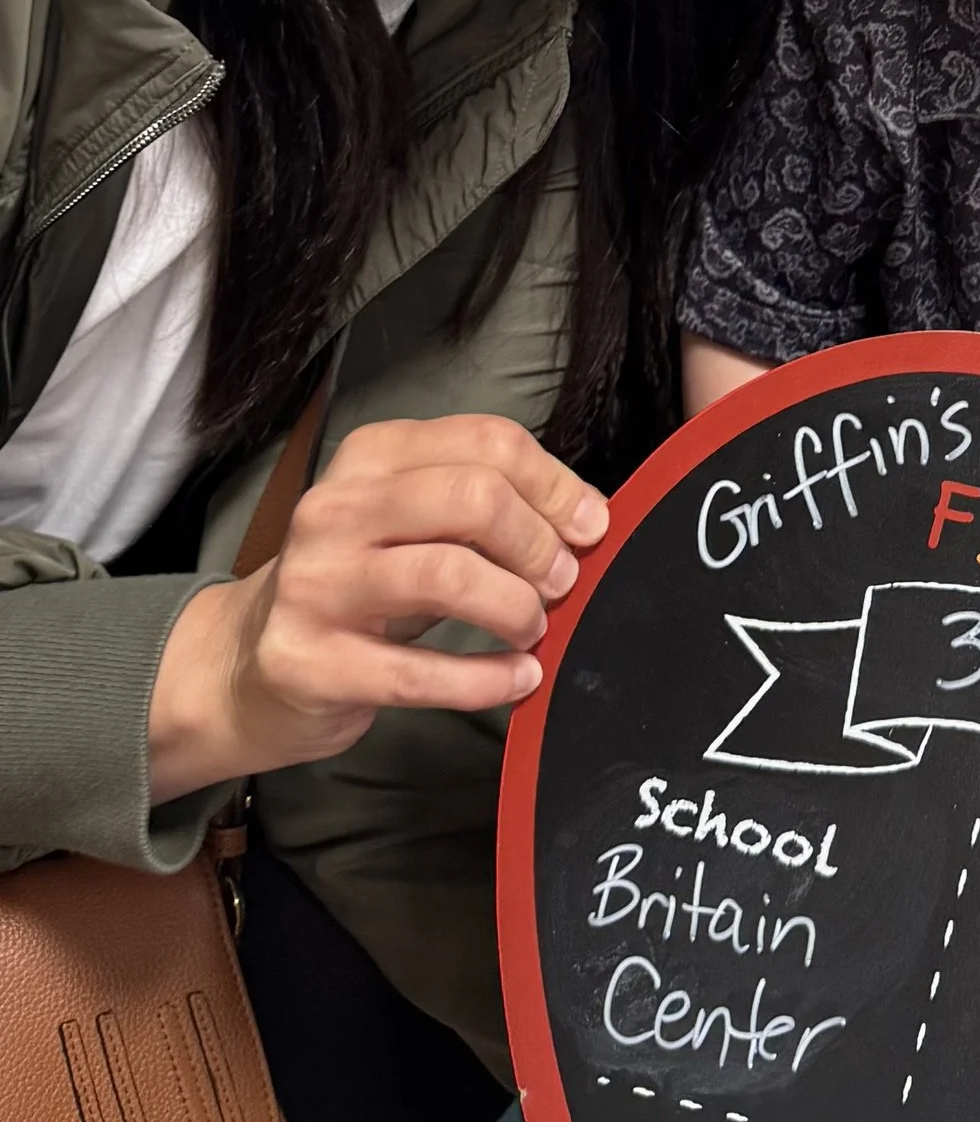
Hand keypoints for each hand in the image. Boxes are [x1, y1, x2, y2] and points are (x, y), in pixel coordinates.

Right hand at [151, 417, 608, 799]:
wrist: (248, 664)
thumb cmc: (359, 587)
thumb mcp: (415, 525)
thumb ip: (489, 508)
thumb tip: (588, 521)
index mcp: (372, 459)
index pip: (488, 442)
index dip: (556, 486)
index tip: (589, 527)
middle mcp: (335, 509)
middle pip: (472, 497)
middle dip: (538, 543)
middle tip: (562, 582)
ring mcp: (315, 585)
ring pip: (446, 574)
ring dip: (515, 606)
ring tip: (533, 629)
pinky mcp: (308, 662)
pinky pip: (417, 672)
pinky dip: (485, 678)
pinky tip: (517, 679)